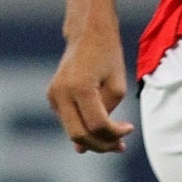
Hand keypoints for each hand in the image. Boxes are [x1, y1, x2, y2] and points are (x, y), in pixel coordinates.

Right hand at [48, 28, 135, 152]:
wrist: (88, 32)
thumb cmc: (108, 55)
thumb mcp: (117, 85)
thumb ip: (107, 116)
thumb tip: (84, 148)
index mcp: (80, 87)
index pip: (97, 125)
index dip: (114, 134)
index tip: (129, 129)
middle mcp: (61, 93)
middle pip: (78, 135)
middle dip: (100, 145)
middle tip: (120, 146)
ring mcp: (53, 95)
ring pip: (72, 131)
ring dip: (93, 139)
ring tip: (115, 139)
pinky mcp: (51, 96)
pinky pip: (68, 121)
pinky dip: (85, 126)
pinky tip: (100, 123)